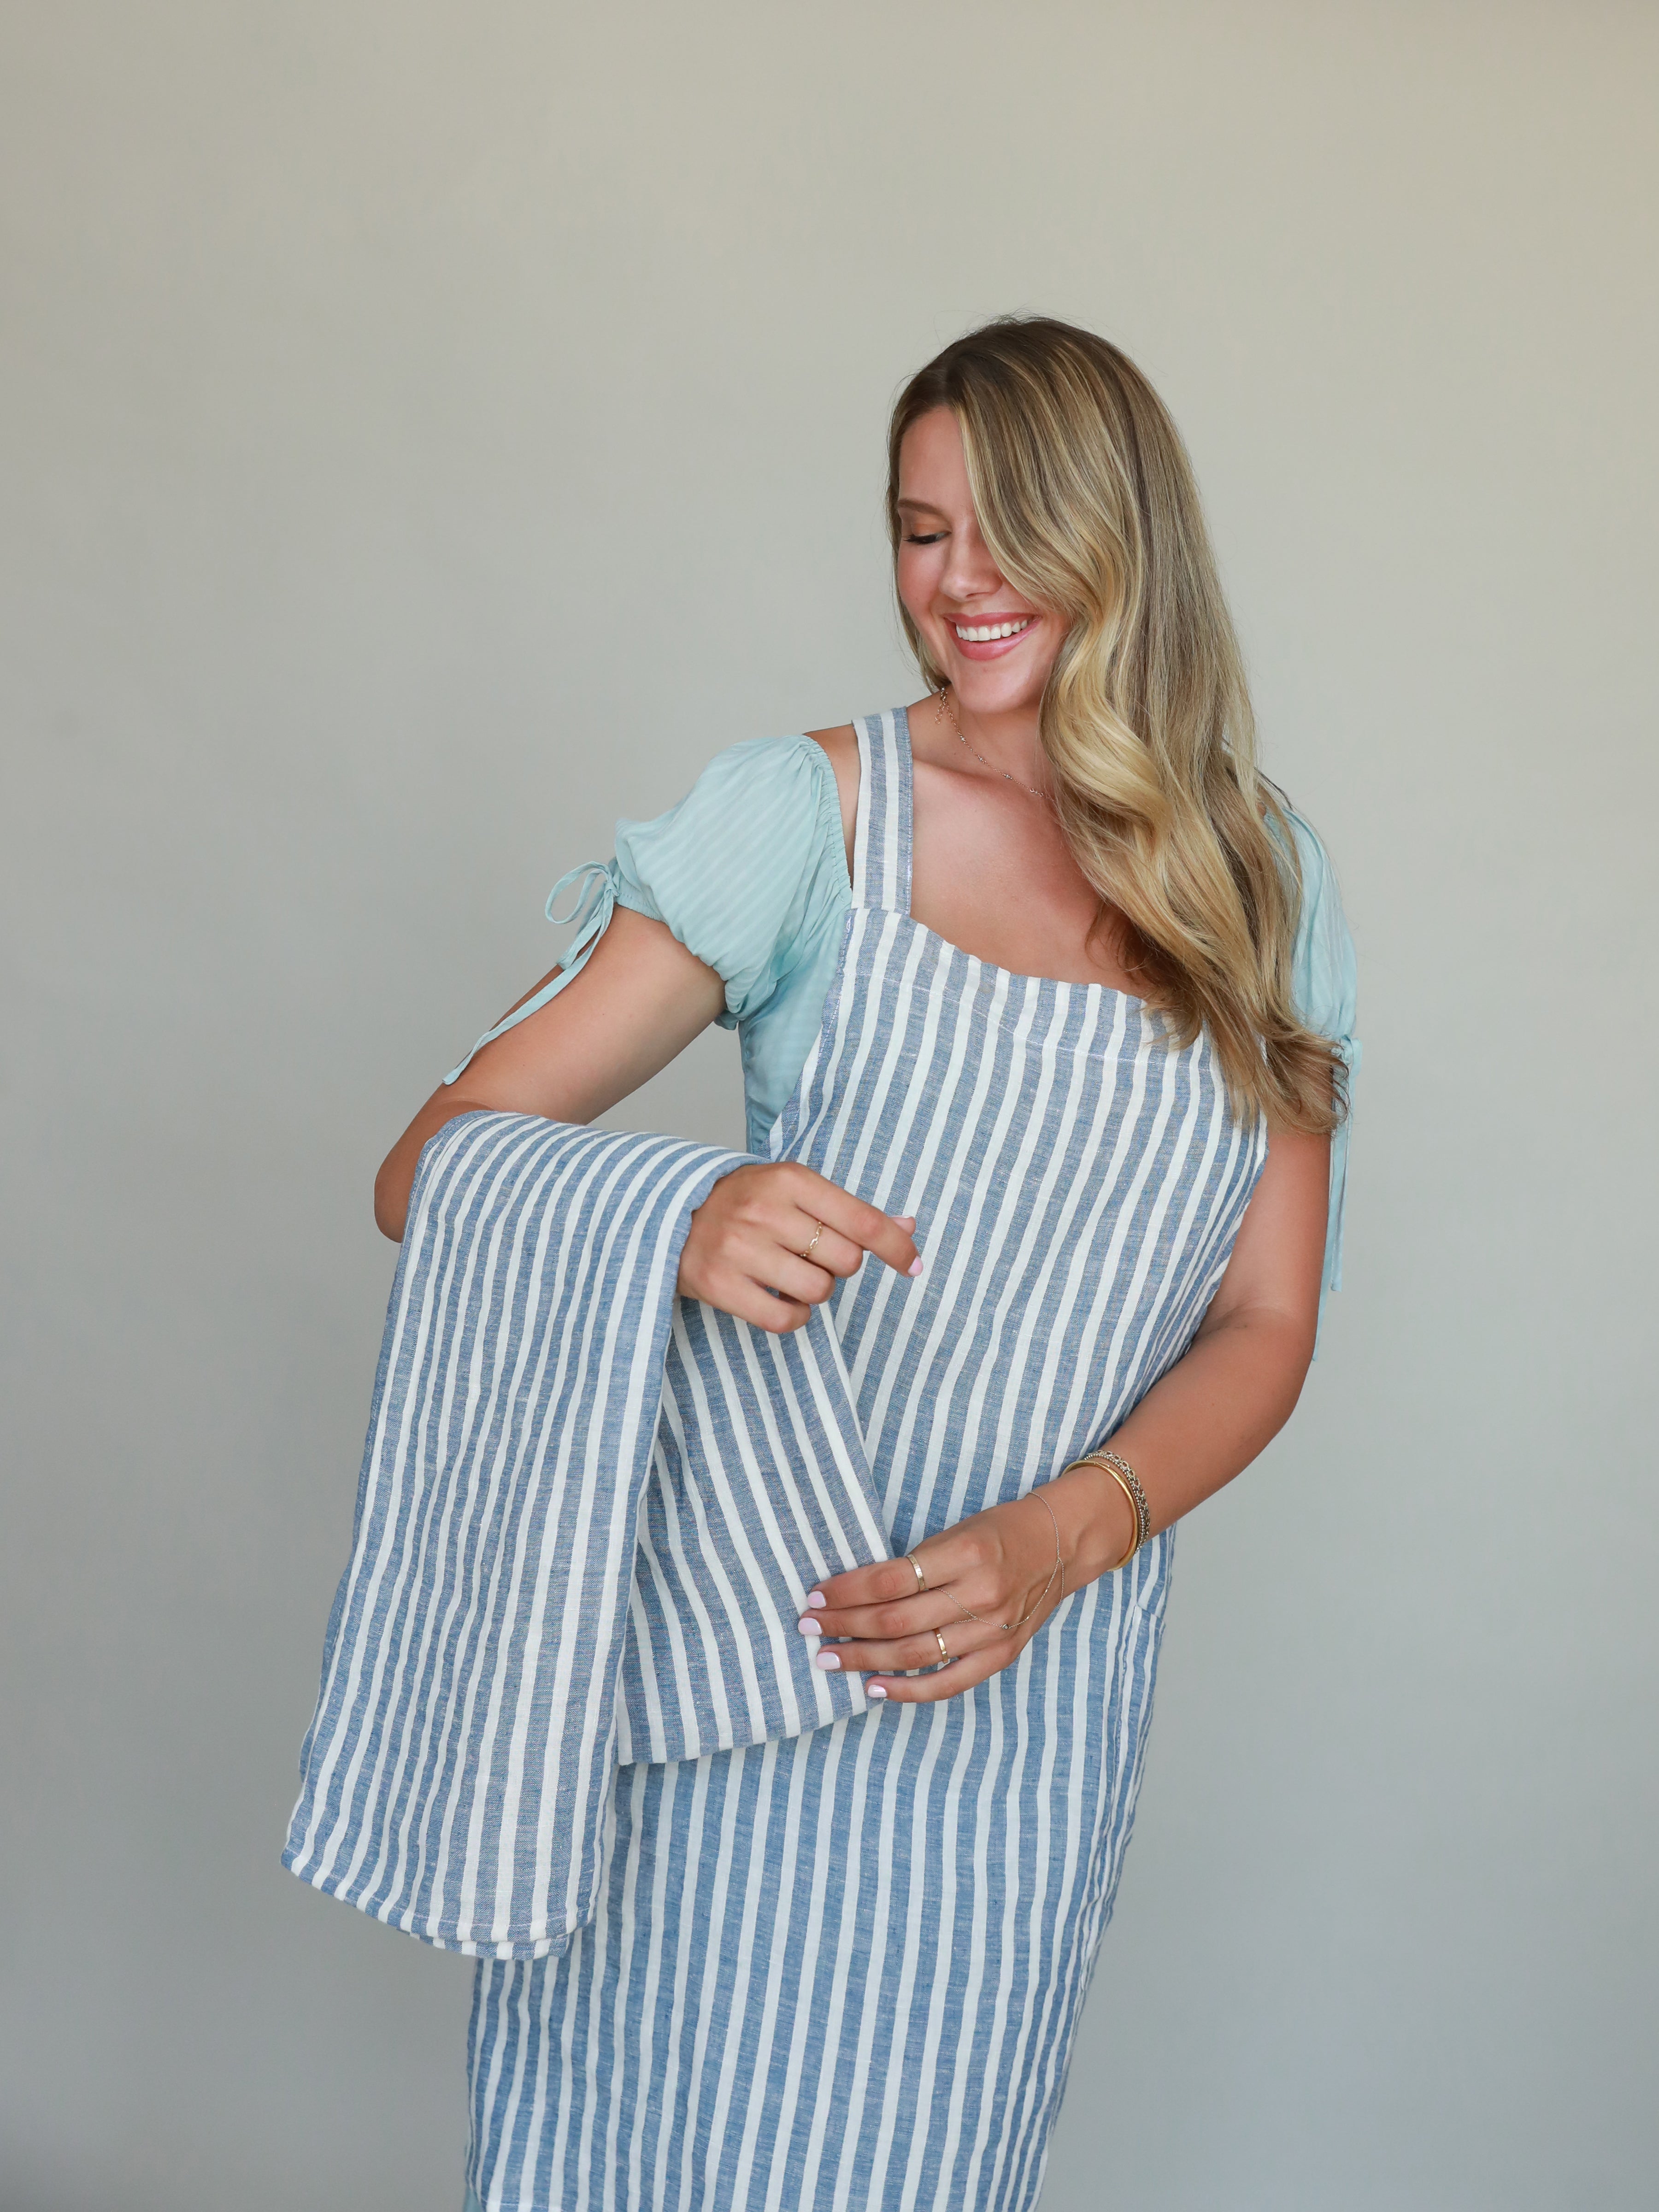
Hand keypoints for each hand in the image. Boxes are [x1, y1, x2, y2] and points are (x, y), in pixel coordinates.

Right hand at [677, 1161, 921, 1333]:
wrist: (672, 1214)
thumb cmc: (745, 1202)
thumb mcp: (796, 1190)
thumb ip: (850, 1210)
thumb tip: (908, 1228)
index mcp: (789, 1179)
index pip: (862, 1220)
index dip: (896, 1247)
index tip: (913, 1265)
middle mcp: (764, 1211)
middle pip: (845, 1260)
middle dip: (839, 1264)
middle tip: (810, 1254)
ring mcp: (738, 1249)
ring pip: (818, 1291)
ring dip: (814, 1291)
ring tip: (789, 1274)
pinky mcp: (720, 1286)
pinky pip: (786, 1320)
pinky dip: (793, 1316)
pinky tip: (776, 1297)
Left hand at [797, 1481, 1112, 1702]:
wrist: (1062, 1544)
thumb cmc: (1000, 1531)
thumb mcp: (957, 1531)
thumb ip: (915, 1563)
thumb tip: (853, 1592)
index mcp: (966, 1552)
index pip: (890, 1579)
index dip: (847, 1591)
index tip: (815, 1594)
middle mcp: (980, 1594)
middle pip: (895, 1621)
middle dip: (843, 1626)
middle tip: (807, 1627)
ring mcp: (993, 1630)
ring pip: (914, 1655)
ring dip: (863, 1659)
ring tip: (827, 1658)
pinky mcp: (1003, 1654)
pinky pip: (948, 1683)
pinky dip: (908, 1690)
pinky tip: (873, 1687)